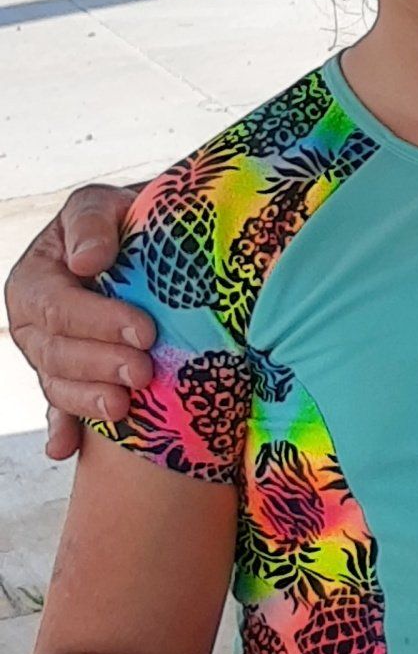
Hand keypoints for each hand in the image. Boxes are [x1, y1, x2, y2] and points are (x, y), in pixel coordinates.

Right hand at [3, 185, 147, 460]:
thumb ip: (91, 222)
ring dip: (88, 401)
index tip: (144, 331)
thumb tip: (88, 260)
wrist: (147, 245)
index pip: (56, 306)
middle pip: (56, 353)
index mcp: (35, 279)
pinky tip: (65, 448)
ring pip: (58, 386)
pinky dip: (64, 430)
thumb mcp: (104, 205)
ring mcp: (50, 356)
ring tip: (124, 408)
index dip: (97, 322)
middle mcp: (33, 323)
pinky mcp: (72, 381)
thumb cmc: (124, 220)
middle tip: (145, 371)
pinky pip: (61, 411)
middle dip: (99, 365)